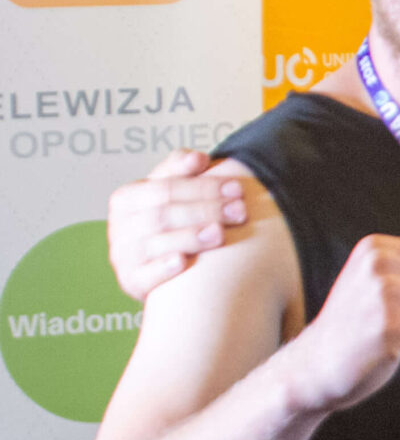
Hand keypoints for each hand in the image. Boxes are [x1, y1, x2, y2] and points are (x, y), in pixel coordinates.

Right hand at [108, 151, 237, 299]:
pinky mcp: (130, 281)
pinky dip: (163, 268)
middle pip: (164, 214)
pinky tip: (183, 263)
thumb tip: (198, 158)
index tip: (237, 188)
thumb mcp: (168, 190)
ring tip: (220, 233)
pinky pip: (144, 275)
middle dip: (205, 210)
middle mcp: (120, 226)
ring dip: (189, 238)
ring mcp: (123, 255)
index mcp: (126, 198)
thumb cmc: (169, 220)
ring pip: (155, 243)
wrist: (155, 263)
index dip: (203, 187)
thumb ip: (180, 169)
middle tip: (240, 211)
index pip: (166, 187)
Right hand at [278, 236, 399, 414]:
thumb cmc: (355, 324)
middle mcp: (379, 264)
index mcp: (376, 248)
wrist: (316, 365)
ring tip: (391, 336)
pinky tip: (397, 349)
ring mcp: (384, 294)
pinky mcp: (392, 325)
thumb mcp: (381, 285)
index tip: (392, 301)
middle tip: (389, 323)